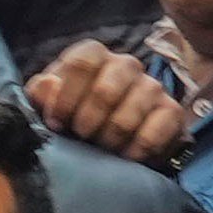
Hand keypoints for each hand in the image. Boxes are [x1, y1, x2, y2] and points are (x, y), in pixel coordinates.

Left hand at [25, 38, 196, 160]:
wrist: (108, 141)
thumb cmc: (73, 116)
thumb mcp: (48, 105)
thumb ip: (41, 95)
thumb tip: (48, 85)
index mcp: (94, 55)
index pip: (81, 62)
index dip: (66, 96)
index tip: (57, 123)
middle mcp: (126, 64)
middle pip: (105, 90)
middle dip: (88, 122)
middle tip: (81, 138)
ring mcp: (152, 86)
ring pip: (130, 114)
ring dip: (111, 139)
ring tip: (102, 149)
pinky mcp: (171, 112)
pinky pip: (156, 132)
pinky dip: (138, 150)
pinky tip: (127, 157)